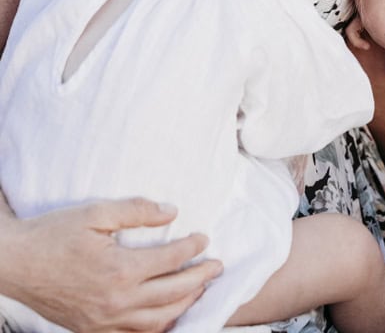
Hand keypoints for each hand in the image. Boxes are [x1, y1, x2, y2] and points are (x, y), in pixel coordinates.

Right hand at [3, 198, 222, 332]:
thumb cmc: (53, 234)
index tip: (204, 238)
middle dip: (199, 278)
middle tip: (217, 266)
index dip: (192, 247)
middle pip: (172, 293)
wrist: (16, 264)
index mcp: (120, 269)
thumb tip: (171, 212)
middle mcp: (117, 301)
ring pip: (157, 321)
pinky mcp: (92, 330)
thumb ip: (136, 211)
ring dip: (183, 306)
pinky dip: (156, 327)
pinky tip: (165, 317)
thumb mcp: (95, 212)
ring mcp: (104, 320)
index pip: (170, 260)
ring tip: (199, 290)